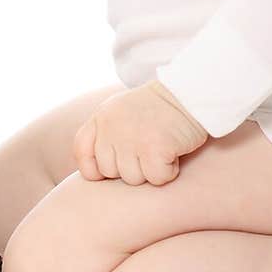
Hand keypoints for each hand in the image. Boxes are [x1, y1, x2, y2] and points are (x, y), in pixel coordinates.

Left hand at [72, 79, 208, 186]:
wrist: (189, 92)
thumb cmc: (157, 108)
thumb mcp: (120, 112)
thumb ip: (104, 134)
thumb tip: (94, 172)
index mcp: (101, 117)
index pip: (82, 153)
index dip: (96, 167)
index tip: (116, 163)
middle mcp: (111, 127)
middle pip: (109, 172)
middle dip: (130, 167)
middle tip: (147, 148)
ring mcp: (131, 138)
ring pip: (133, 179)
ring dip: (150, 170)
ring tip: (160, 147)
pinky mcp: (154, 148)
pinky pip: (156, 178)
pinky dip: (168, 171)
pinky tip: (173, 152)